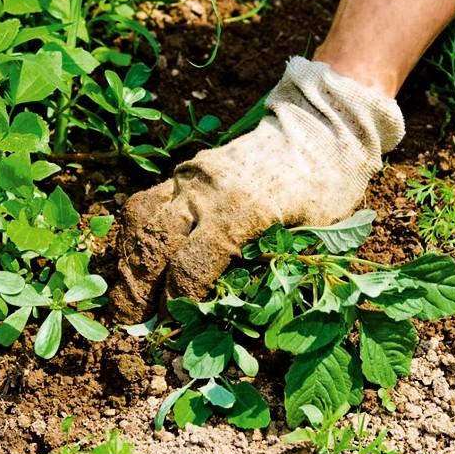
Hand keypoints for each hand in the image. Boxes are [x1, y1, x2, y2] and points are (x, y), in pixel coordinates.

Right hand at [108, 57, 404, 323]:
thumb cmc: (327, 185)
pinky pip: (150, 201)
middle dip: (136, 288)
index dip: (176, 304)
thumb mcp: (316, 235)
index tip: (172, 327)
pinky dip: (140, 232)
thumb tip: (239, 313)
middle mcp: (205, 192)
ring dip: (129, 258)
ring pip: (141, 219)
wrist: (321, 126)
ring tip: (127, 291)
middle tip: (131, 321)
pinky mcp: (188, 168)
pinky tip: (141, 255)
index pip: (190, 268)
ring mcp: (192, 176)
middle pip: (152, 245)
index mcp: (240, 212)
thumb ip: (277, 270)